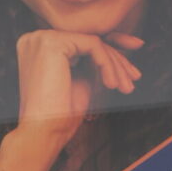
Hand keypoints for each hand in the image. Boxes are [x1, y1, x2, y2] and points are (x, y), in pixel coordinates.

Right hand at [0, 30, 141, 170]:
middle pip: (89, 40)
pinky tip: (111, 85)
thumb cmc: (60, 114)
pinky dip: (108, 64)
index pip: (82, 41)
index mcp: (39, 46)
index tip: (131, 66)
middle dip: (117, 59)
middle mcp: (36, 38)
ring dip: (115, 66)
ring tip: (126, 88)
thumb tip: (123, 41)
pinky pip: (93, 45)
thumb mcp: (83, 78)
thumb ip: (95, 58)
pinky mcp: (52, 43)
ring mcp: (42, 38)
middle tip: (135, 78)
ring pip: (93, 42)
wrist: (43, 132)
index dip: (110, 52)